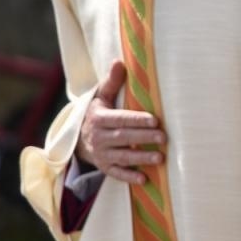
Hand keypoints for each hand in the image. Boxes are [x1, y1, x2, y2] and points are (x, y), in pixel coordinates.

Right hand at [76, 60, 164, 184]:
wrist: (76, 139)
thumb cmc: (96, 114)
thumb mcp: (100, 97)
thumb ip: (111, 82)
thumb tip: (119, 61)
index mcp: (99, 119)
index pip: (120, 119)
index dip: (137, 120)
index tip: (154, 120)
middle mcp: (99, 138)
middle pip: (123, 138)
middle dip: (143, 139)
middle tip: (164, 138)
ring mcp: (101, 154)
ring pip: (121, 157)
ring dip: (140, 158)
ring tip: (160, 158)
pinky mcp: (104, 167)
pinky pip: (115, 174)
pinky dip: (128, 177)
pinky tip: (144, 179)